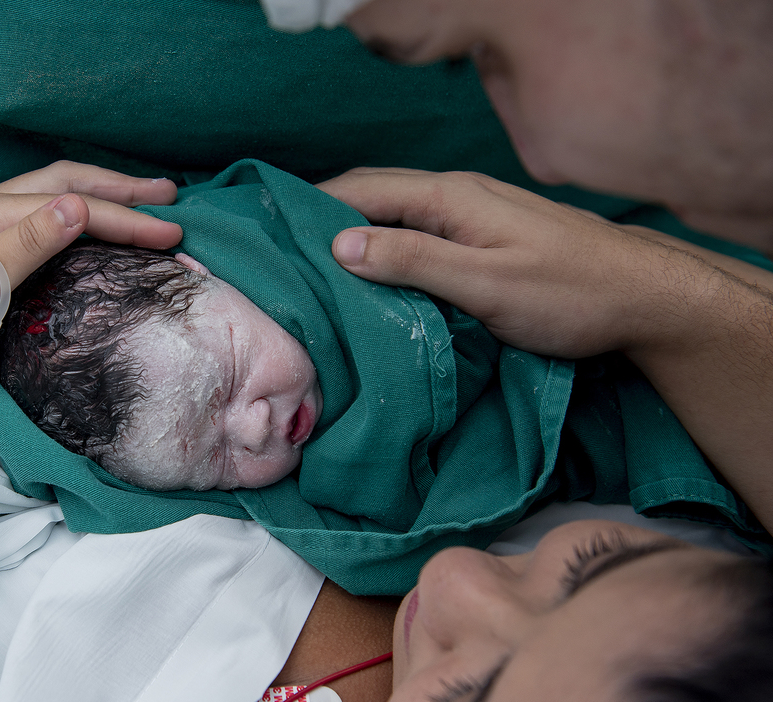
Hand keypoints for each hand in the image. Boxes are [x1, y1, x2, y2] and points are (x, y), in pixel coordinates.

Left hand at [0, 161, 182, 311]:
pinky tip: (82, 218)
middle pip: (65, 183)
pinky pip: (35, 207)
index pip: (73, 206)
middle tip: (169, 196)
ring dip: (99, 191)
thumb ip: (25, 245)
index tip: (171, 234)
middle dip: (121, 188)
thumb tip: (77, 206)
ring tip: (137, 197)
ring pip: (50, 190)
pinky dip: (73, 205)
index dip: (126, 218)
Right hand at [317, 167, 721, 359]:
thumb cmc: (569, 293)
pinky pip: (415, 236)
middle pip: (369, 197)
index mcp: (448, 197)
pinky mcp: (480, 240)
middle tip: (279, 261)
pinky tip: (368, 281)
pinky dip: (382, 253)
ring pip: (391, 218)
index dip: (308, 211)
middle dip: (321, 222)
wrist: (645, 298)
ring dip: (351, 239)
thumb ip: (413, 261)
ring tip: (310, 274)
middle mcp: (454, 196)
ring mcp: (469, 215)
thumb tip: (339, 244)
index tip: (268, 240)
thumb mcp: (485, 284)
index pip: (358, 190)